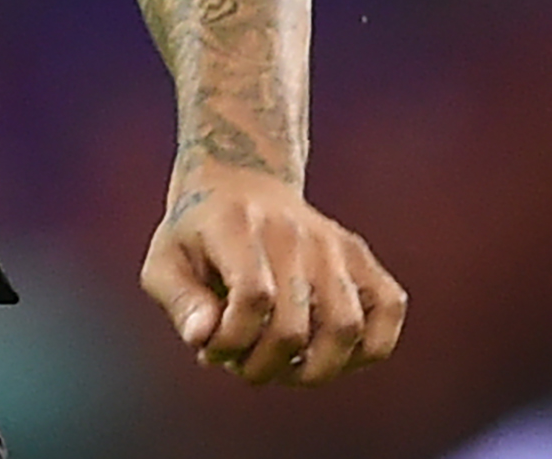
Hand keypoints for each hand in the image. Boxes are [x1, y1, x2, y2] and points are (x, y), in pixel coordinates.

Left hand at [141, 162, 406, 384]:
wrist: (238, 181)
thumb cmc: (196, 234)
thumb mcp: (163, 261)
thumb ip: (180, 303)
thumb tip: (204, 340)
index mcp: (236, 226)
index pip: (252, 297)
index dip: (232, 341)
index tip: (210, 350)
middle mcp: (292, 232)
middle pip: (295, 326)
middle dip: (263, 366)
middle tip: (242, 366)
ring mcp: (332, 243)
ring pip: (347, 328)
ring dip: (313, 369)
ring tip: (283, 367)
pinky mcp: (361, 256)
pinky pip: (388, 311)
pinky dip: (366, 350)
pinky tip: (327, 354)